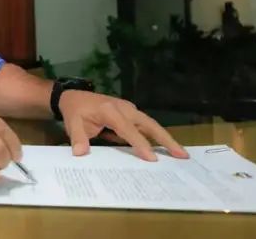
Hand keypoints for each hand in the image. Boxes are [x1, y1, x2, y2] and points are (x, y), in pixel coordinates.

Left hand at [59, 91, 188, 161]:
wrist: (73, 97)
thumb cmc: (75, 111)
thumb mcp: (73, 124)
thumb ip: (78, 138)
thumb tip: (80, 154)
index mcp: (110, 110)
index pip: (128, 129)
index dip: (140, 144)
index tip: (152, 159)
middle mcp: (124, 108)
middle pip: (149, 124)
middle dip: (166, 139)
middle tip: (182, 155)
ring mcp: (129, 109)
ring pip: (151, 124)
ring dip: (165, 138)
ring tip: (180, 154)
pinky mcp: (130, 113)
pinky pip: (144, 125)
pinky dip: (155, 136)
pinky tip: (164, 149)